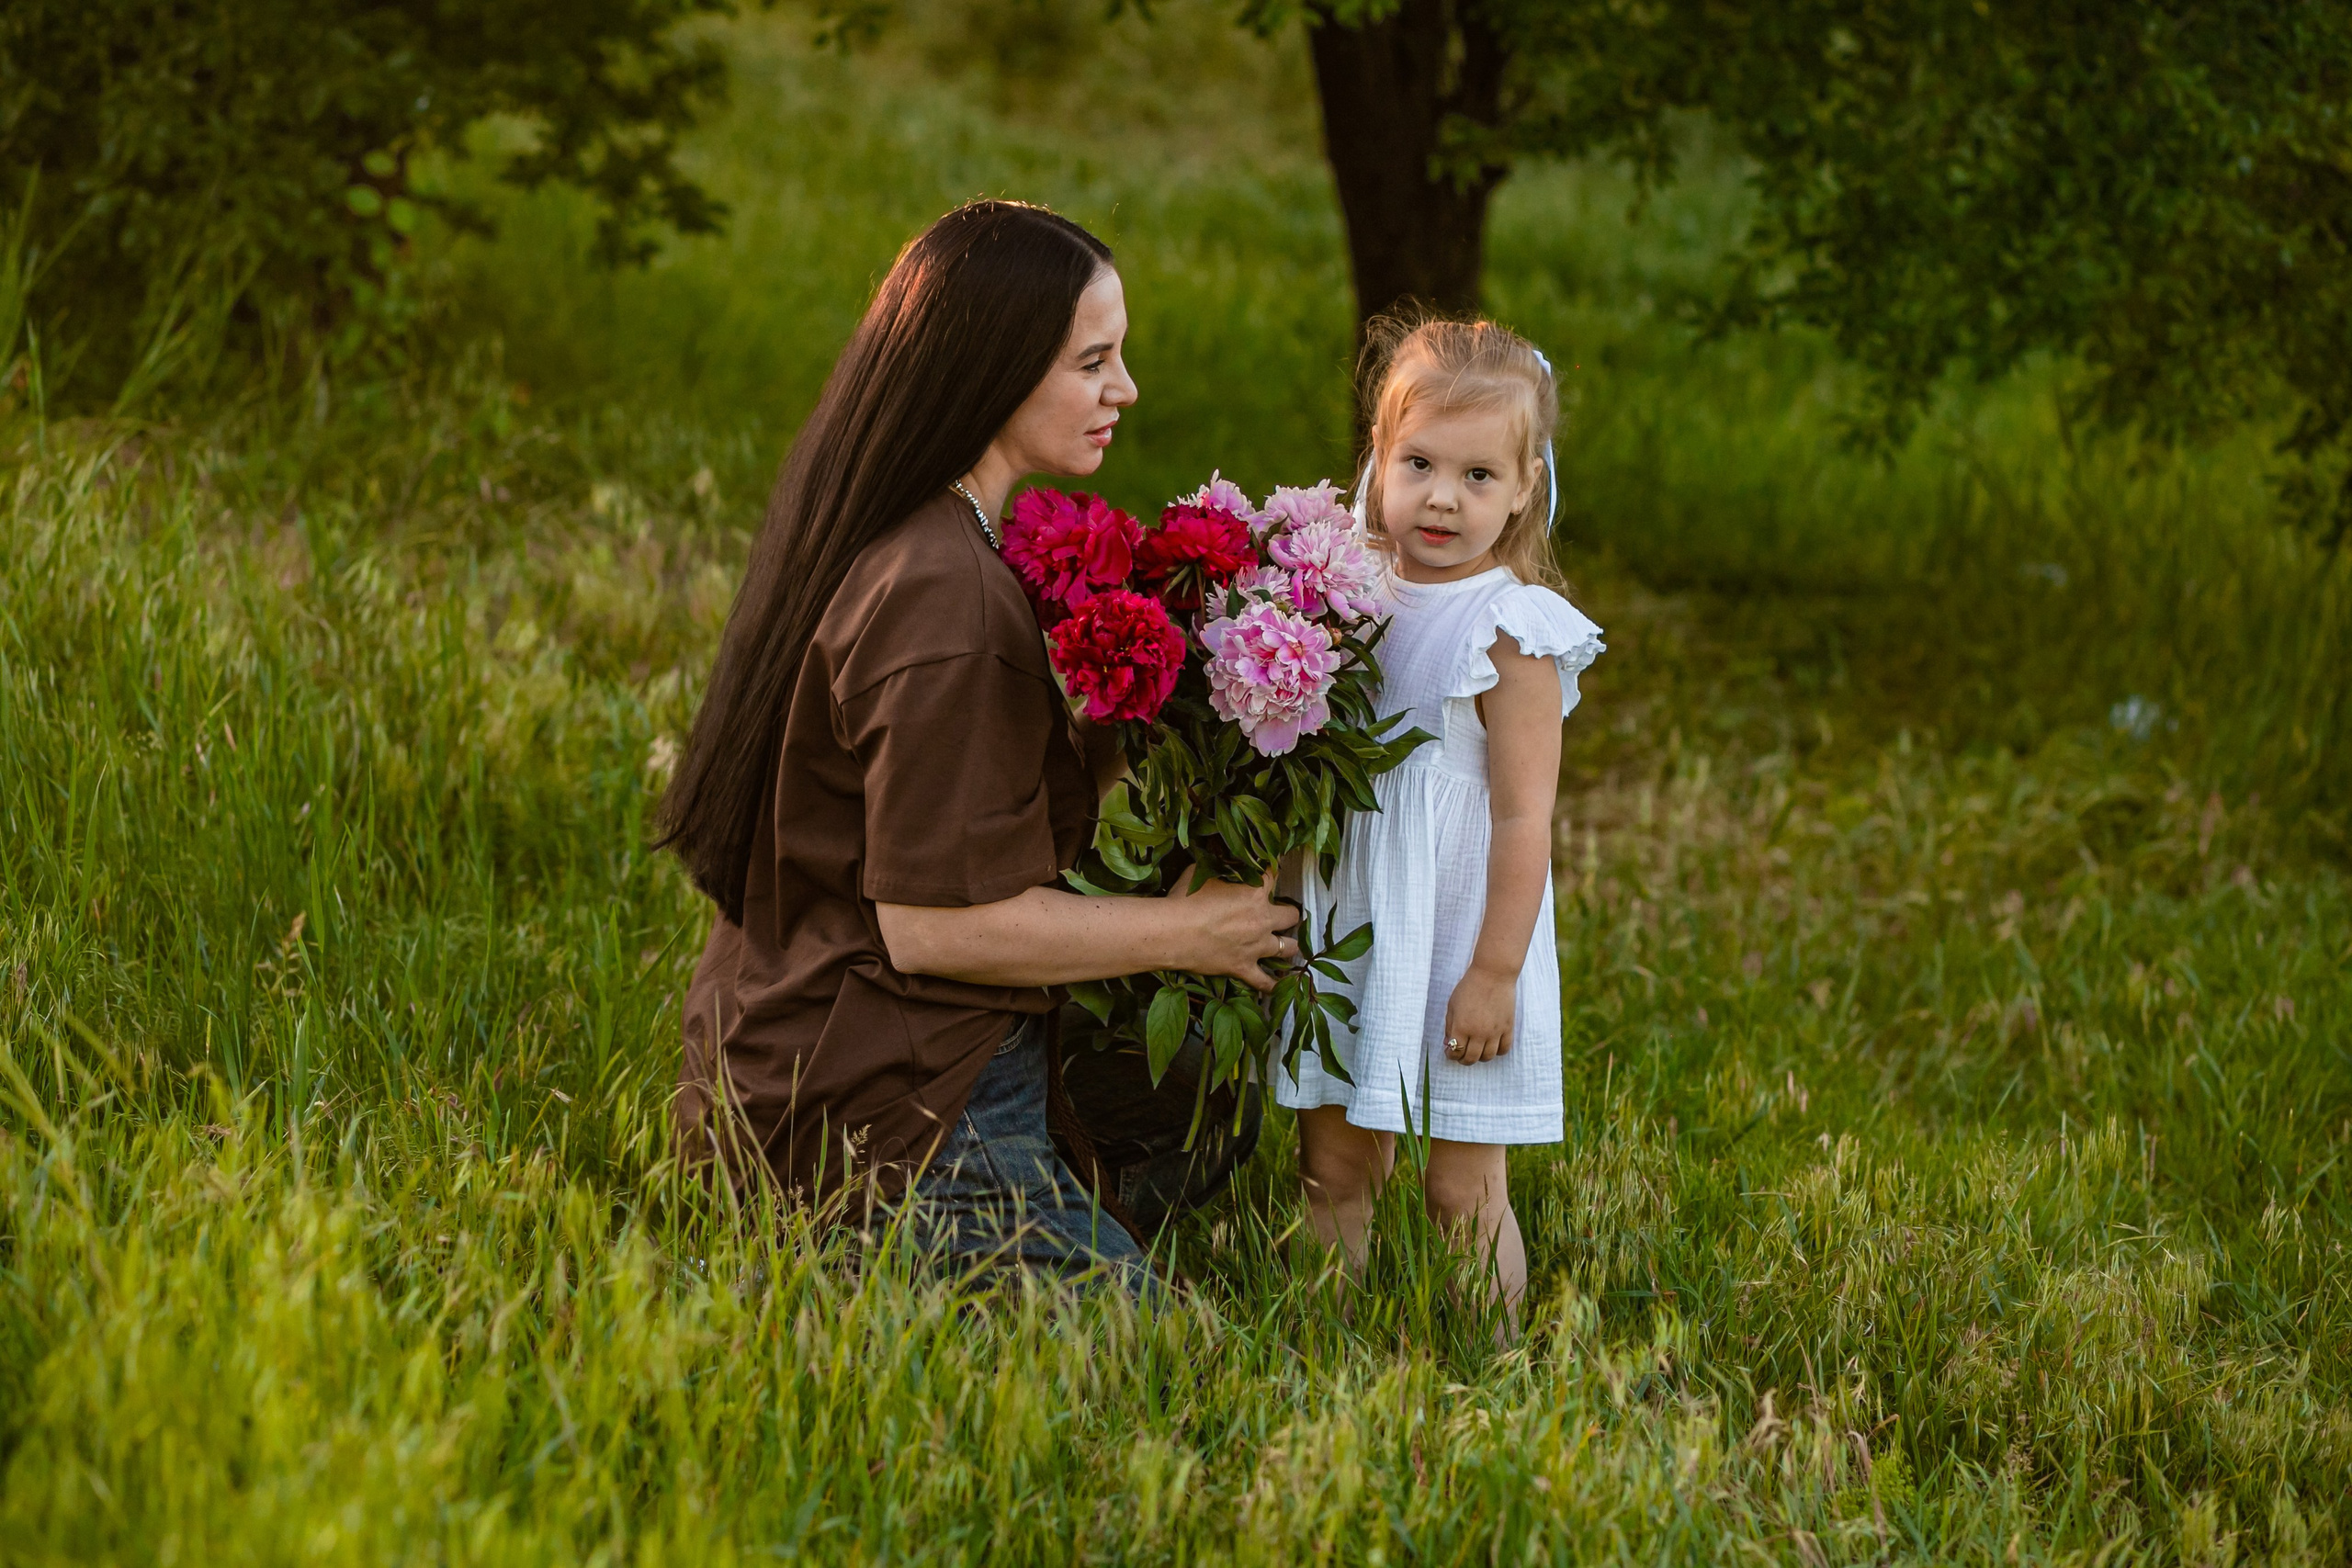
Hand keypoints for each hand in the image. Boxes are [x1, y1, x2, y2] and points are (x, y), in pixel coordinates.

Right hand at [1165, 870, 1299, 992]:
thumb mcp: (1201, 872)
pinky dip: (1272, 984)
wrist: (1172, 932)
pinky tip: (1279, 986)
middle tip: (1281, 914)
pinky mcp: (1243, 968)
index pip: (1273, 876)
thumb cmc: (1184, 899)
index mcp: (1255, 892)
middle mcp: (1262, 920)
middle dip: (1288, 913)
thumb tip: (1219, 864)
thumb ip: (1218, 869)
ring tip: (1287, 945)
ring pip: (1287, 947)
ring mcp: (1256, 947)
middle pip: (1291, 915)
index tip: (1269, 873)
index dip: (1271, 873)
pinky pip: (1264, 981)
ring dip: (1289, 945)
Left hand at [1441, 965, 1517, 1063]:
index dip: (1451, 1055)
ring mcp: (1495, 1032)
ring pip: (1488, 1057)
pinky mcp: (1508, 1028)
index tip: (1450, 1053)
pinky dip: (1497, 1052)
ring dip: (1480, 1057)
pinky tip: (1492, 1046)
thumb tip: (1449, 1043)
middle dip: (1464, 1060)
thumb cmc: (1470, 987)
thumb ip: (1450, 1025)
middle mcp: (1479, 1033)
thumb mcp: (1452, 1005)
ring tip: (1476, 1050)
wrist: (1493, 975)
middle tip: (1461, 1055)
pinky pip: (1504, 1049)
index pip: (1456, 1052)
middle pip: (1471, 1058)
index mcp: (1462, 1026)